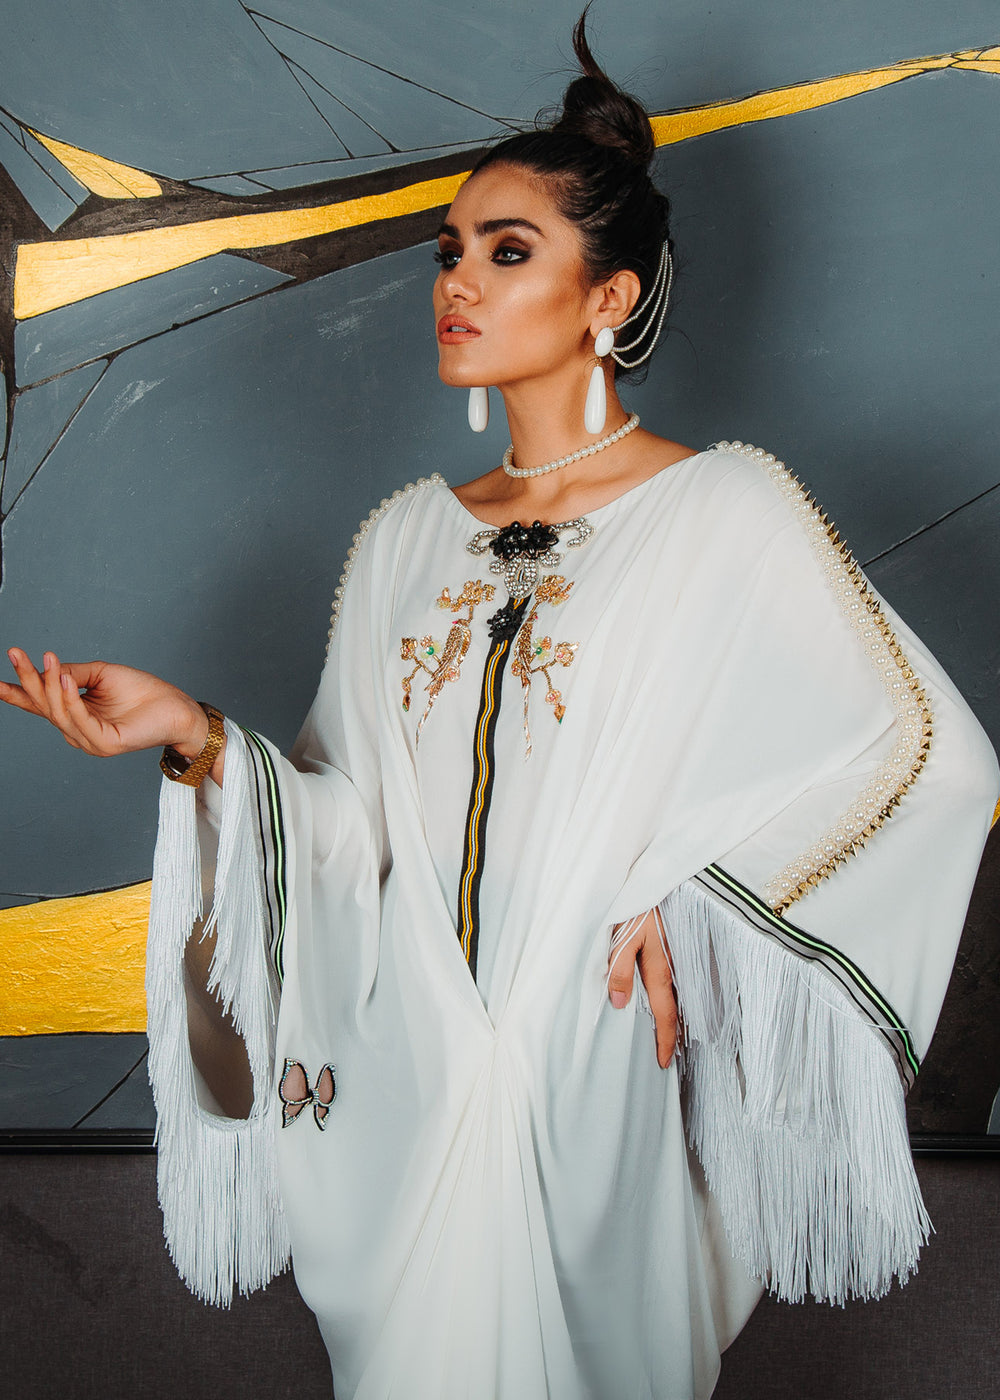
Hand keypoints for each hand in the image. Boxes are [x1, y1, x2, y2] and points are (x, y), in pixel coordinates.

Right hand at [1, 649, 208, 758]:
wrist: (176, 706)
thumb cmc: (143, 691)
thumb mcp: (100, 674)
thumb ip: (72, 673)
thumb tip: (49, 667)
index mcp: (75, 714)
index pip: (39, 705)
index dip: (16, 692)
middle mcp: (77, 731)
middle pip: (43, 706)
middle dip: (27, 680)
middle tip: (16, 654)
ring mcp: (90, 740)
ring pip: (58, 713)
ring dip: (49, 685)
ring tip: (47, 660)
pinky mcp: (105, 744)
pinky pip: (80, 720)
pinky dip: (70, 699)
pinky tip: (66, 680)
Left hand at [608, 907, 676, 1067]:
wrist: (656, 877)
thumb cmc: (636, 906)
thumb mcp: (622, 939)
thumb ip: (620, 971)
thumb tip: (620, 1004)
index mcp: (659, 970)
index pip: (665, 1014)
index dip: (666, 1040)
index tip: (665, 1062)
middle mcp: (672, 966)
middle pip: (676, 1007)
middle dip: (675, 1033)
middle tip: (671, 1055)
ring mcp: (676, 956)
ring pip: (678, 993)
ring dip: (677, 1015)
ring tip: (673, 1033)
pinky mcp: (675, 944)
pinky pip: (678, 978)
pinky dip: (676, 995)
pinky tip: (672, 997)